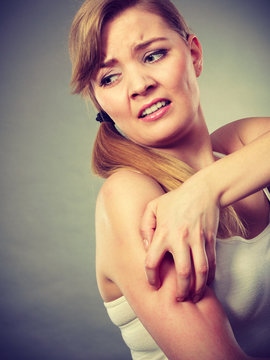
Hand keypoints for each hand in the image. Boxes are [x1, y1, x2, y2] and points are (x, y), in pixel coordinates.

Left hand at [140, 171, 218, 302]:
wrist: (203, 190)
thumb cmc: (175, 199)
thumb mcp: (153, 207)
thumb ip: (145, 226)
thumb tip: (145, 246)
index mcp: (163, 232)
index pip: (152, 261)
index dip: (151, 277)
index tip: (153, 284)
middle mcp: (180, 238)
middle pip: (182, 273)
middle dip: (181, 291)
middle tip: (179, 299)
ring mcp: (198, 240)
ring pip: (201, 271)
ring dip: (198, 288)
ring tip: (194, 297)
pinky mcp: (211, 240)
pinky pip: (212, 263)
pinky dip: (210, 276)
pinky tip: (206, 283)